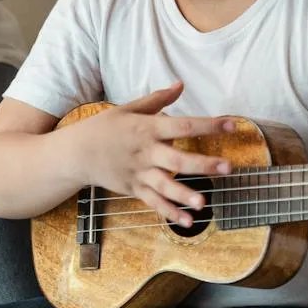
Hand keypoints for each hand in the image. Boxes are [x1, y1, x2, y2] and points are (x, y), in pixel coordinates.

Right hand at [72, 83, 236, 227]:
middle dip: (203, 165)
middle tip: (228, 167)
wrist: (76, 153)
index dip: (208, 125)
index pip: (182, 126)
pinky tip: (188, 222)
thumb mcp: (128, 108)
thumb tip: (181, 85)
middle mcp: (145, 152)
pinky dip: (170, 213)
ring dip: (185, 195)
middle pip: (177, 160)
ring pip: (165, 186)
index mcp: (146, 129)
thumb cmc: (104, 127)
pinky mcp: (133, 189)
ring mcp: (138, 173)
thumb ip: (157, 100)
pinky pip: (154, 203)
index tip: (232, 125)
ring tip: (205, 203)